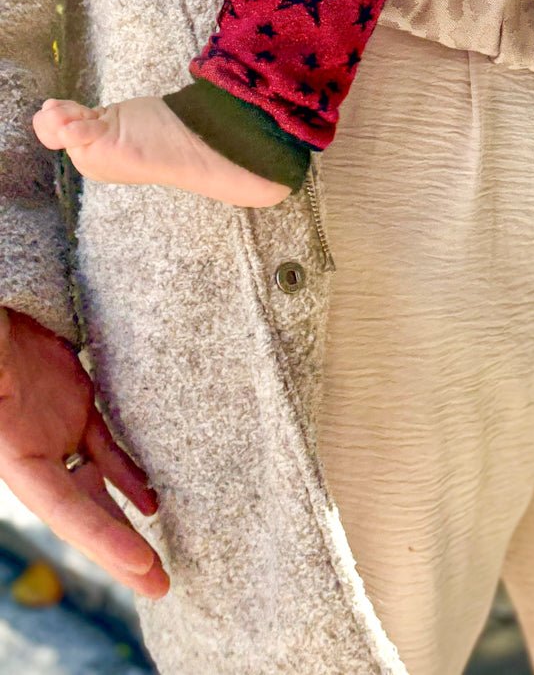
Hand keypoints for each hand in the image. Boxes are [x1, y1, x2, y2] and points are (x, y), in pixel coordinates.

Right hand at [0, 308, 169, 596]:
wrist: (1, 301)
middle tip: (161, 588)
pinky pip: (107, 448)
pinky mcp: (75, 403)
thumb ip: (5, 377)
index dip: (102, 538)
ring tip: (160, 561)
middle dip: (119, 555)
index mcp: (13, 451)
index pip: (64, 507)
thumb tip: (31, 412)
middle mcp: (35, 451)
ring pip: (99, 487)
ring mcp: (57, 428)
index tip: (142, 564)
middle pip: (83, 514)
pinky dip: (131, 475)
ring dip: (128, 521)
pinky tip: (154, 502)